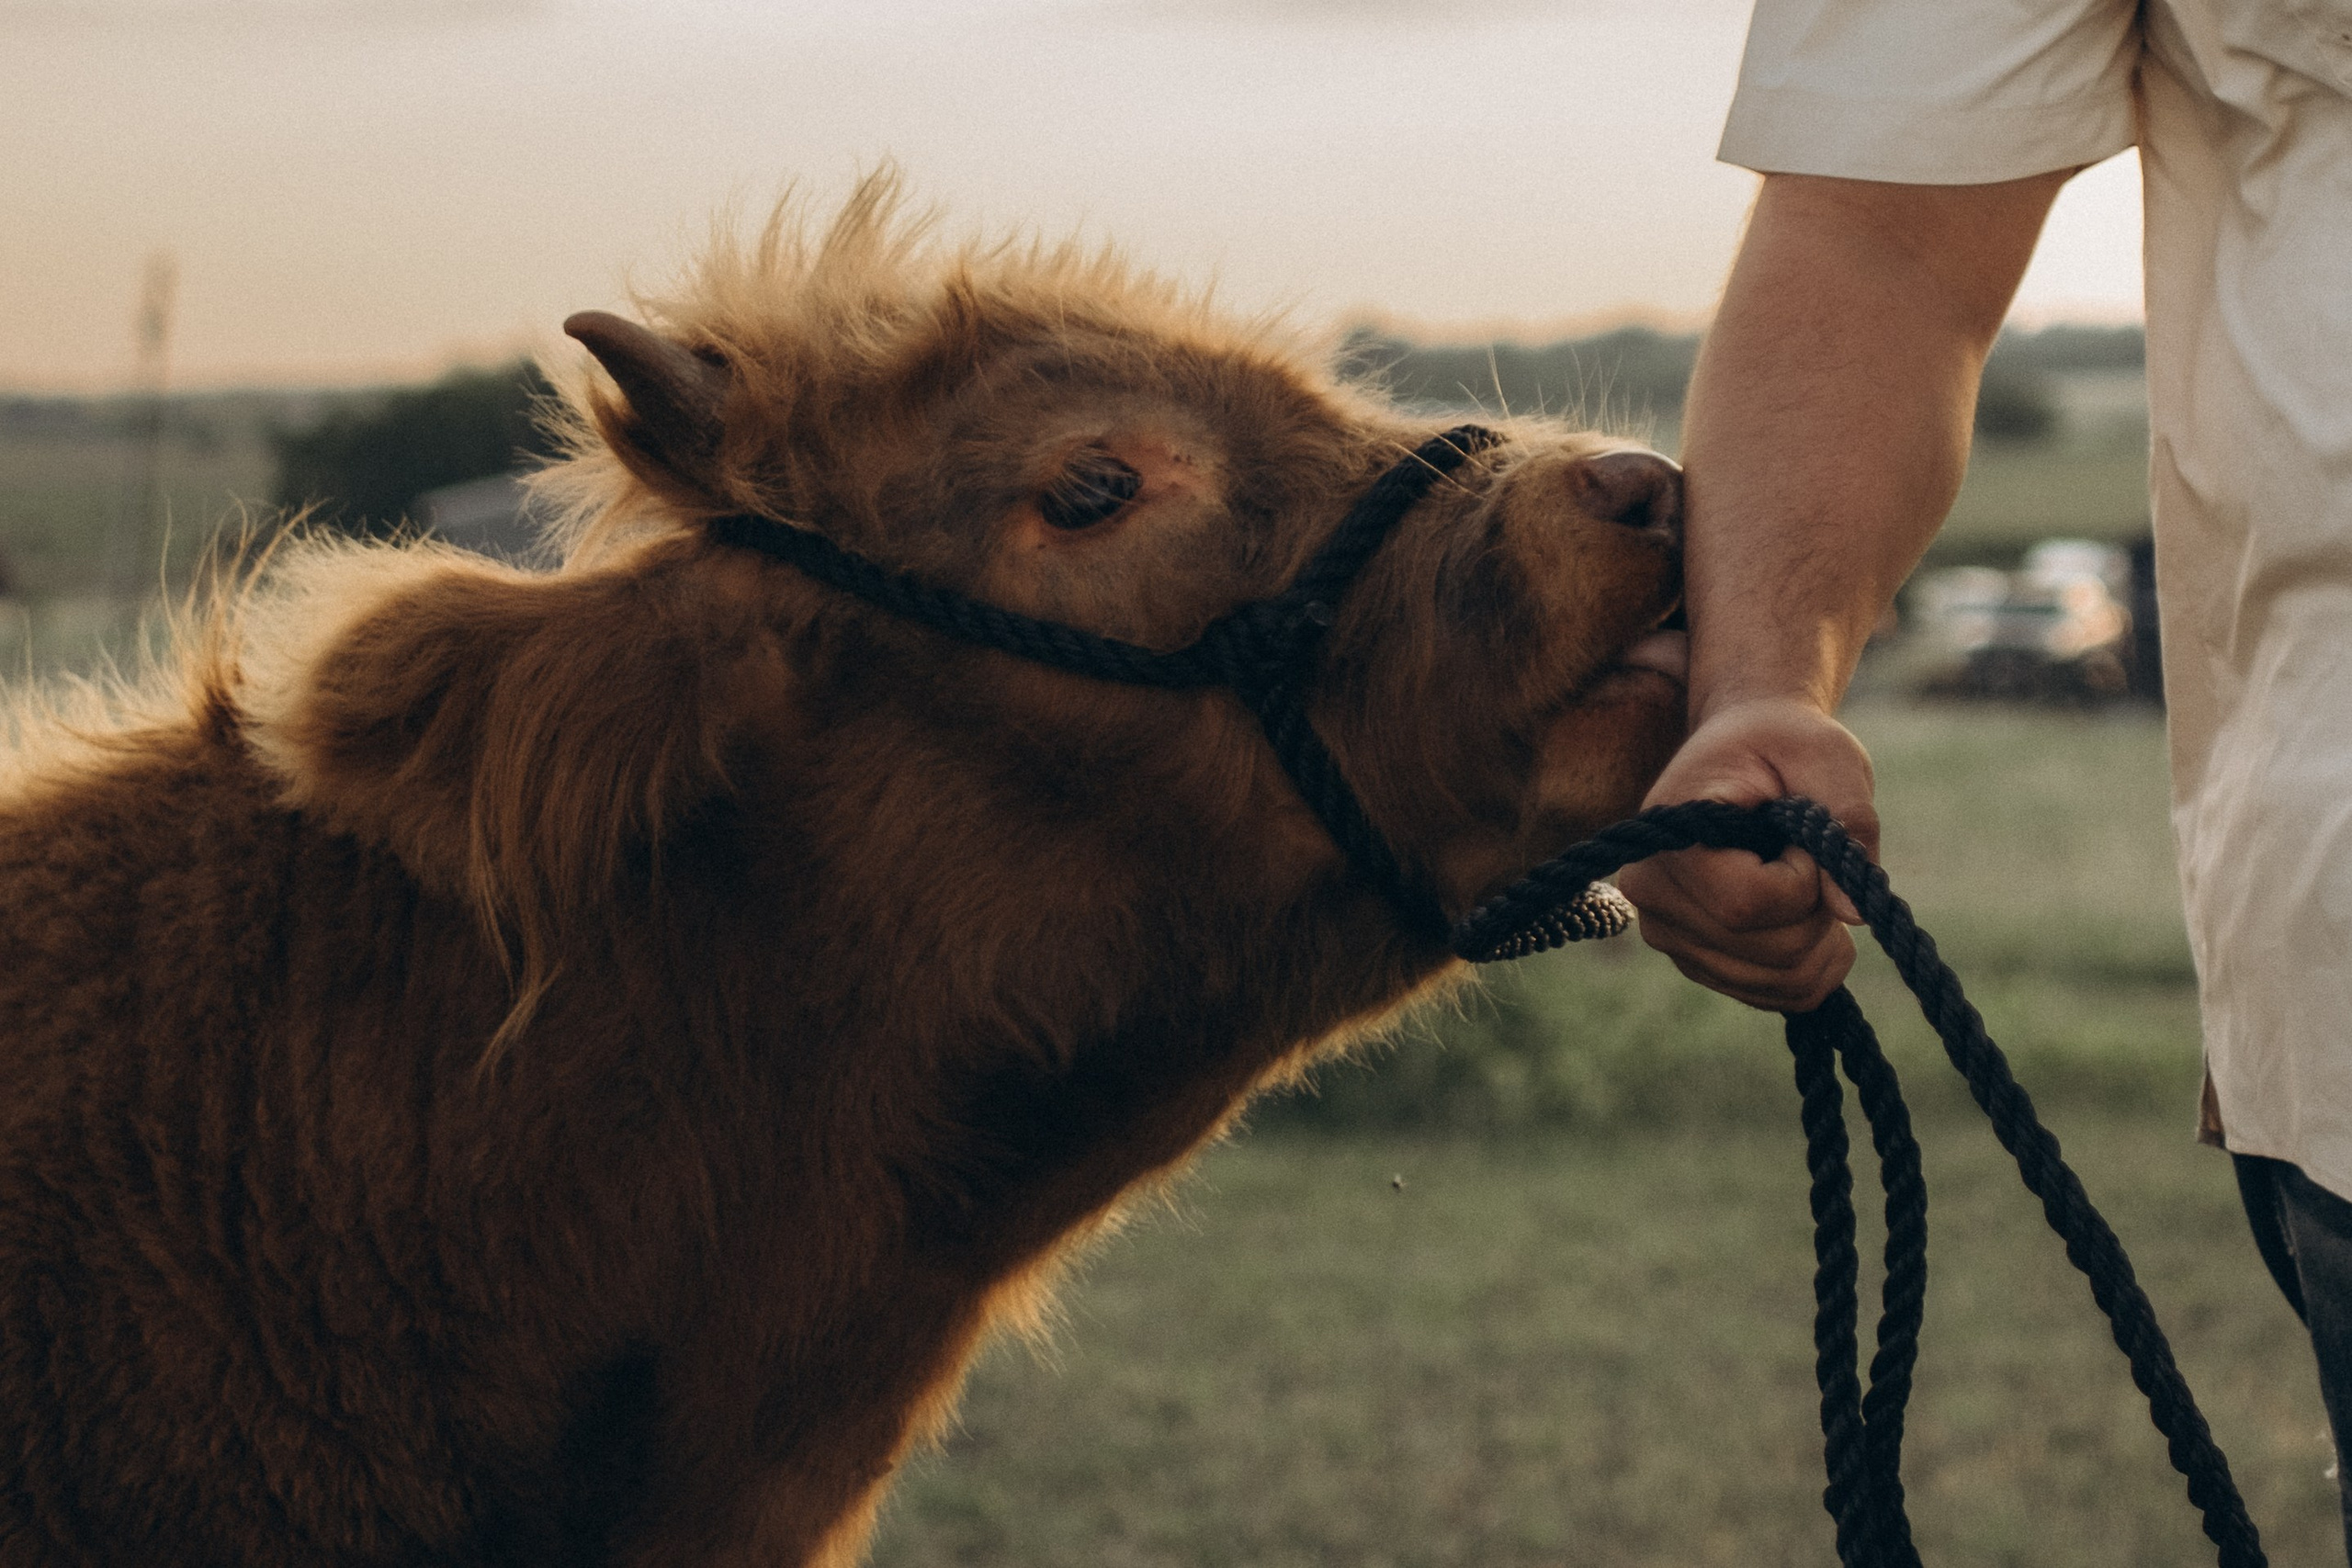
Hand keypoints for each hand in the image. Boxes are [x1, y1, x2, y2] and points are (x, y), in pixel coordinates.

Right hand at [1616, 698, 1879, 1011]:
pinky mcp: (1694, 959)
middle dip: (1819, 911)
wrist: (1745, 751)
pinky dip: (1811, 966)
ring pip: (1774, 982)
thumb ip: (1848, 822)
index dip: (1804, 881)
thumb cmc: (1784, 743)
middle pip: (1765, 951)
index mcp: (1668, 835)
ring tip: (1812, 883)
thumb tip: (1853, 913)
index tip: (1808, 835)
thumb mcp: (1830, 759)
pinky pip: (1772, 994)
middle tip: (1813, 856)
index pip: (1746, 904)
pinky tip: (1808, 918)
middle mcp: (1651, 894)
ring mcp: (1667, 935)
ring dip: (1820, 942)